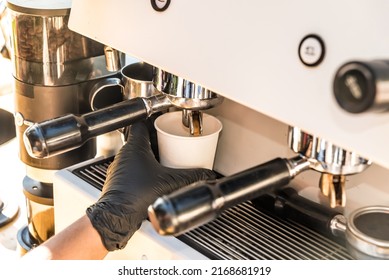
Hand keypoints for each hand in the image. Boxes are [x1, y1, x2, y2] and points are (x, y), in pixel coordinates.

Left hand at [86, 118, 216, 250]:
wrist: (118, 215)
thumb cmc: (136, 194)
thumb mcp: (171, 182)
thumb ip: (191, 177)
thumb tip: (205, 174)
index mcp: (134, 147)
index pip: (140, 124)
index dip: (153, 121)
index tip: (163, 123)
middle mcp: (124, 155)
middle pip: (141, 140)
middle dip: (157, 141)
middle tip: (170, 143)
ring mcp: (120, 168)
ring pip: (135, 155)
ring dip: (149, 155)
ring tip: (165, 160)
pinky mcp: (119, 181)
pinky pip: (132, 168)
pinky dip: (143, 169)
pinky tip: (154, 178)